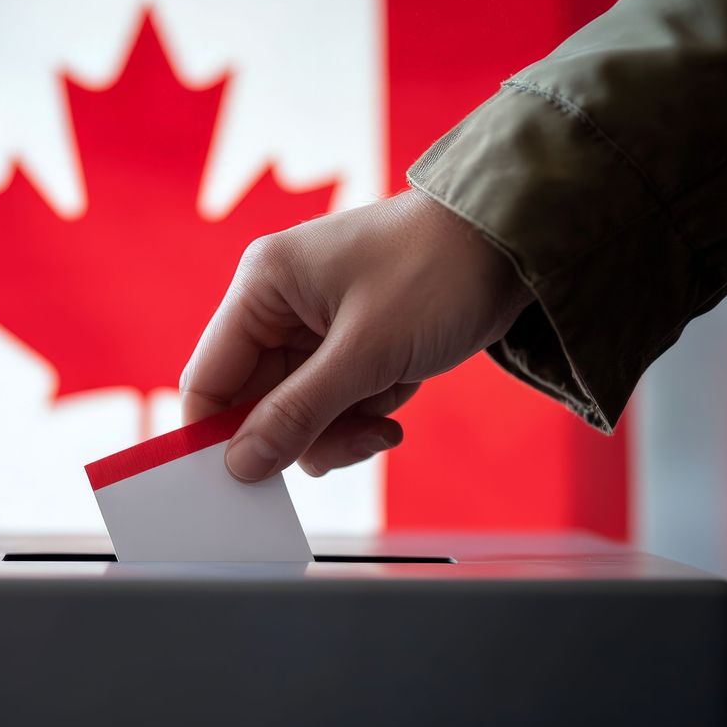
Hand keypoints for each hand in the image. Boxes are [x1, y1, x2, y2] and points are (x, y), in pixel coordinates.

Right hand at [180, 189, 533, 481]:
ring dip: (340, 427)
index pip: (209, 378)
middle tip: (350, 443)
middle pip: (256, 402)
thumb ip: (296, 414)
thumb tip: (240, 465)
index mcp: (262, 287)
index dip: (215, 435)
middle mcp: (279, 305)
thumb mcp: (366, 353)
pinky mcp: (350, 342)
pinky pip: (335, 400)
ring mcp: (315, 325)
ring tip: (384, 421)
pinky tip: (397, 403)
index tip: (240, 484)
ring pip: (298, 408)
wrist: (517, 242)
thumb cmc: (438, 272)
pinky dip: (364, 412)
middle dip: (302, 433)